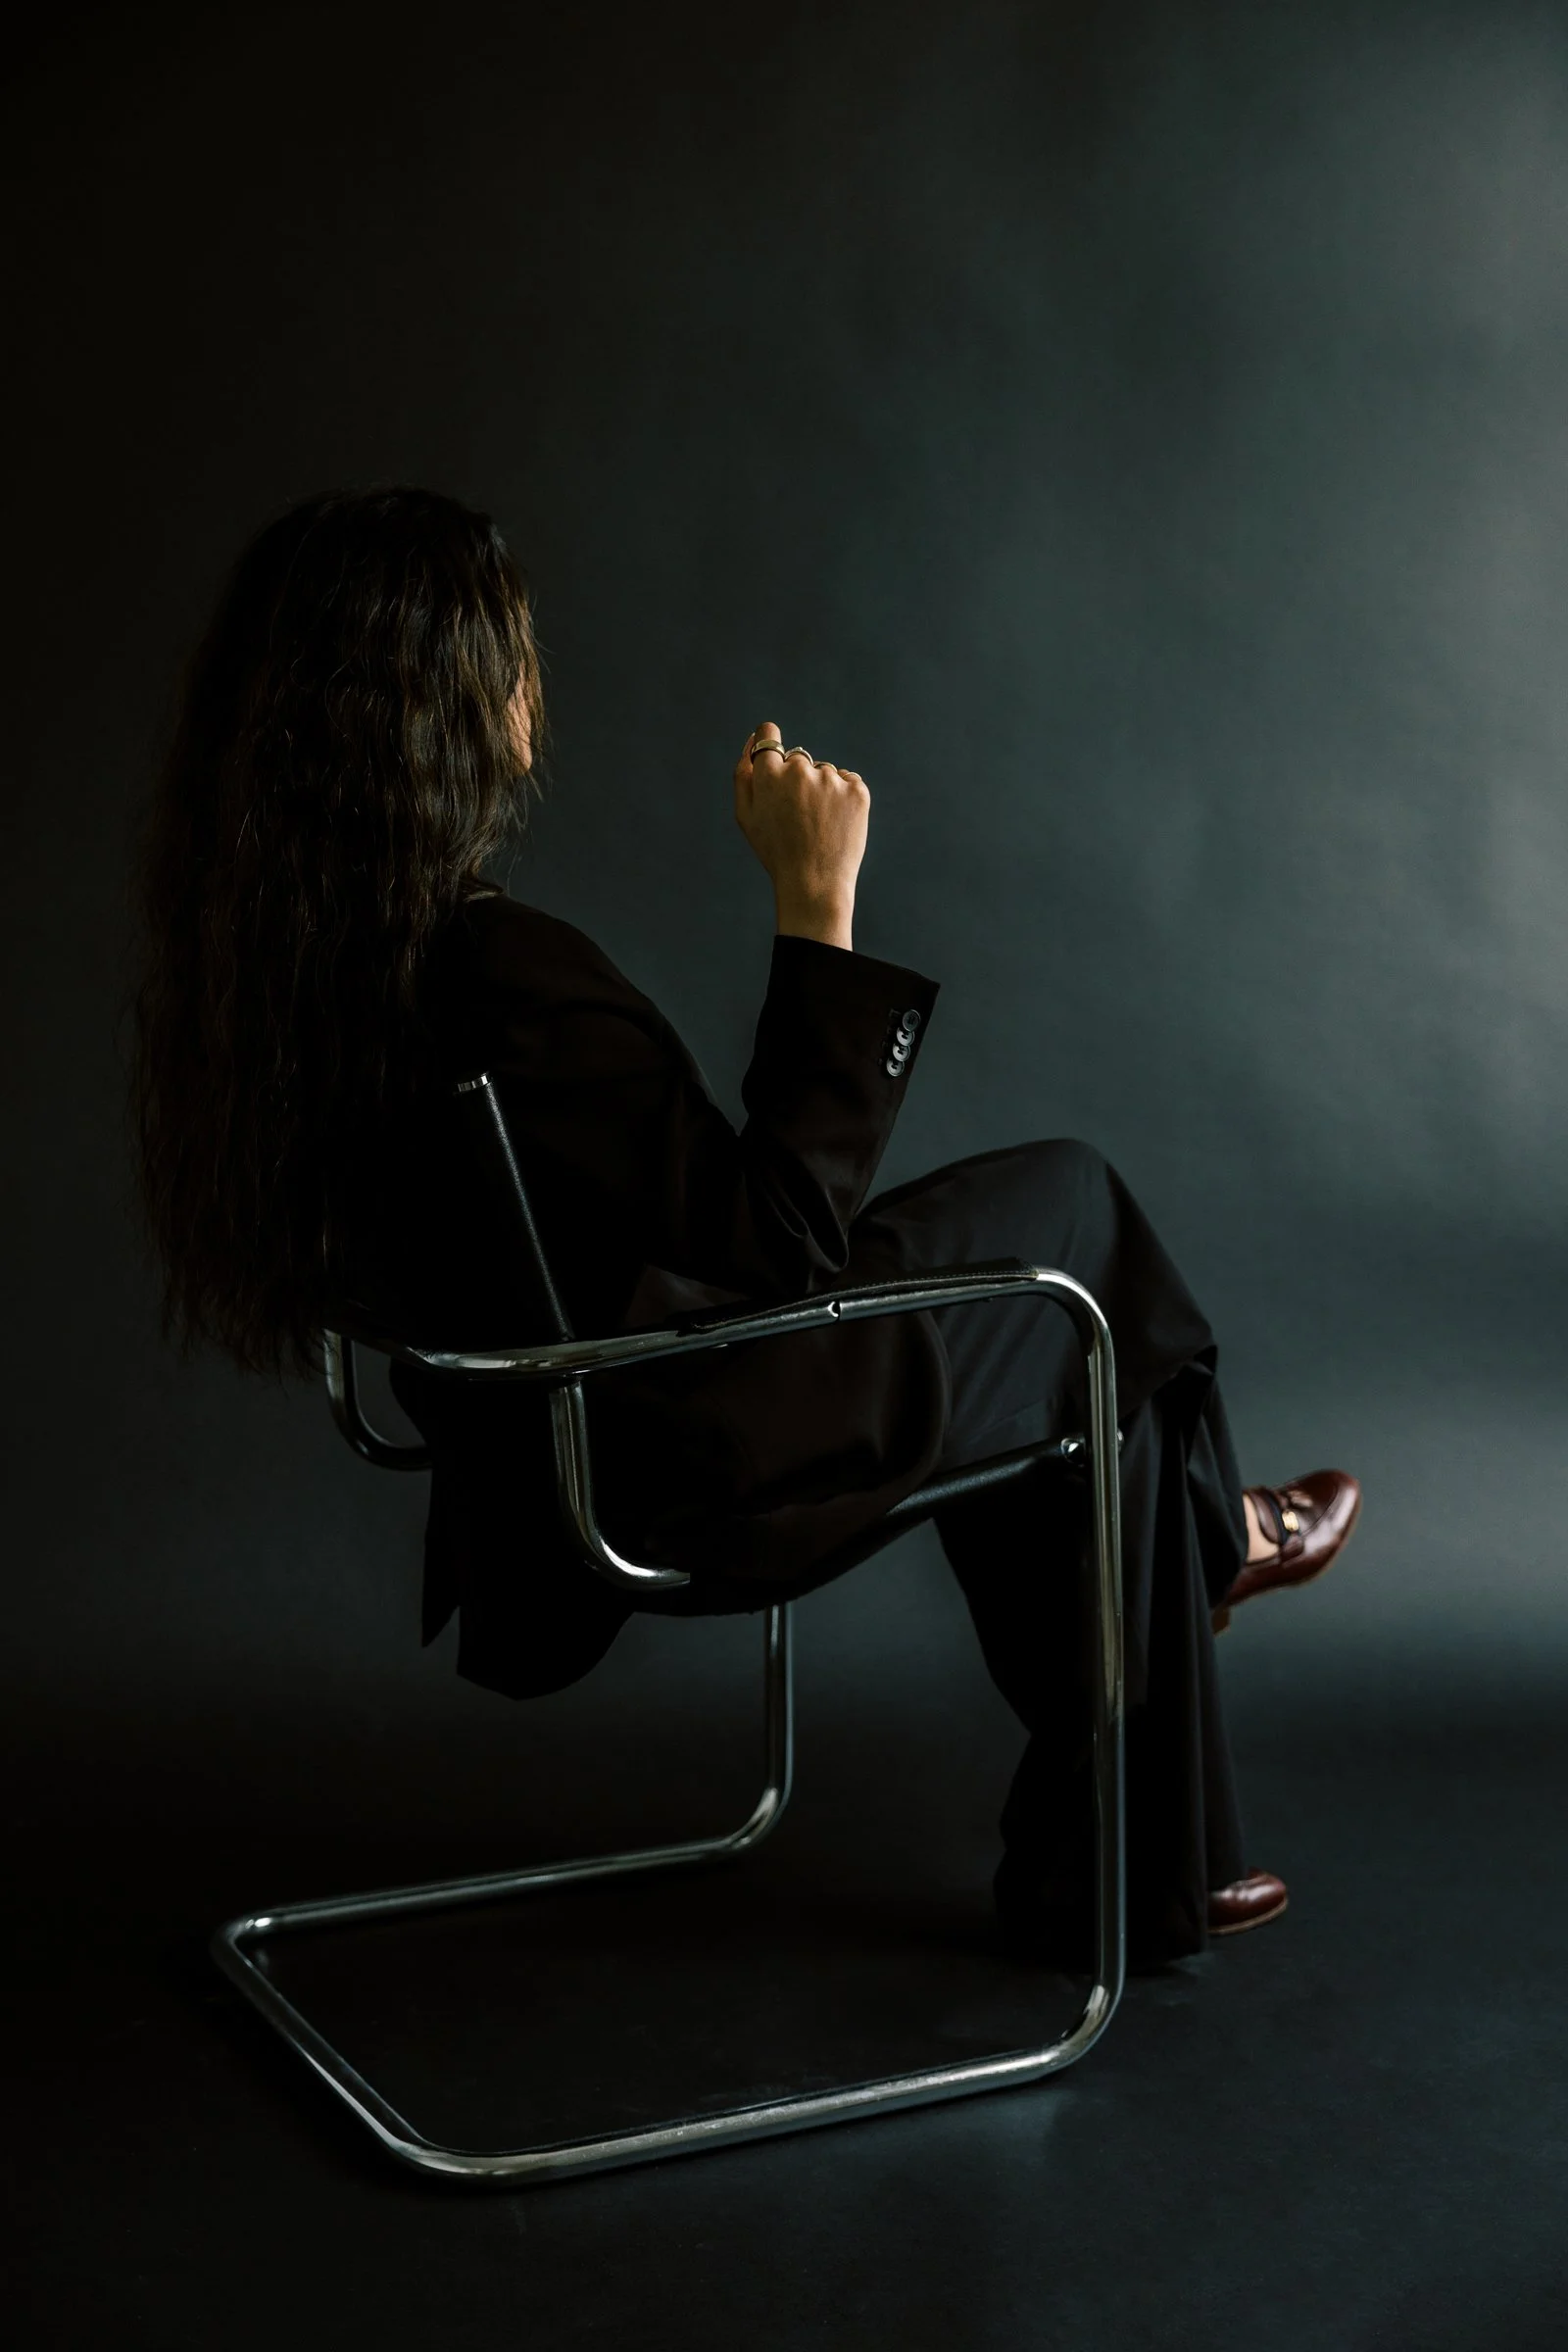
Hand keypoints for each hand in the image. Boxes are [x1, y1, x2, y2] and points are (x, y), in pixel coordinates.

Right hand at [733, 723, 869, 951]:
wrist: (814, 882)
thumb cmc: (775, 851)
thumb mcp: (746, 815)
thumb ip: (743, 773)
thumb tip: (754, 738)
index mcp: (769, 774)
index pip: (768, 735)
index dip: (770, 746)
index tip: (775, 764)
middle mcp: (800, 770)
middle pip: (797, 760)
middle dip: (796, 780)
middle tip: (796, 817)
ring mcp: (830, 779)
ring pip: (824, 772)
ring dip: (821, 790)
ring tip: (817, 825)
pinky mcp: (856, 791)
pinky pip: (847, 782)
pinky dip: (842, 797)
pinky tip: (834, 822)